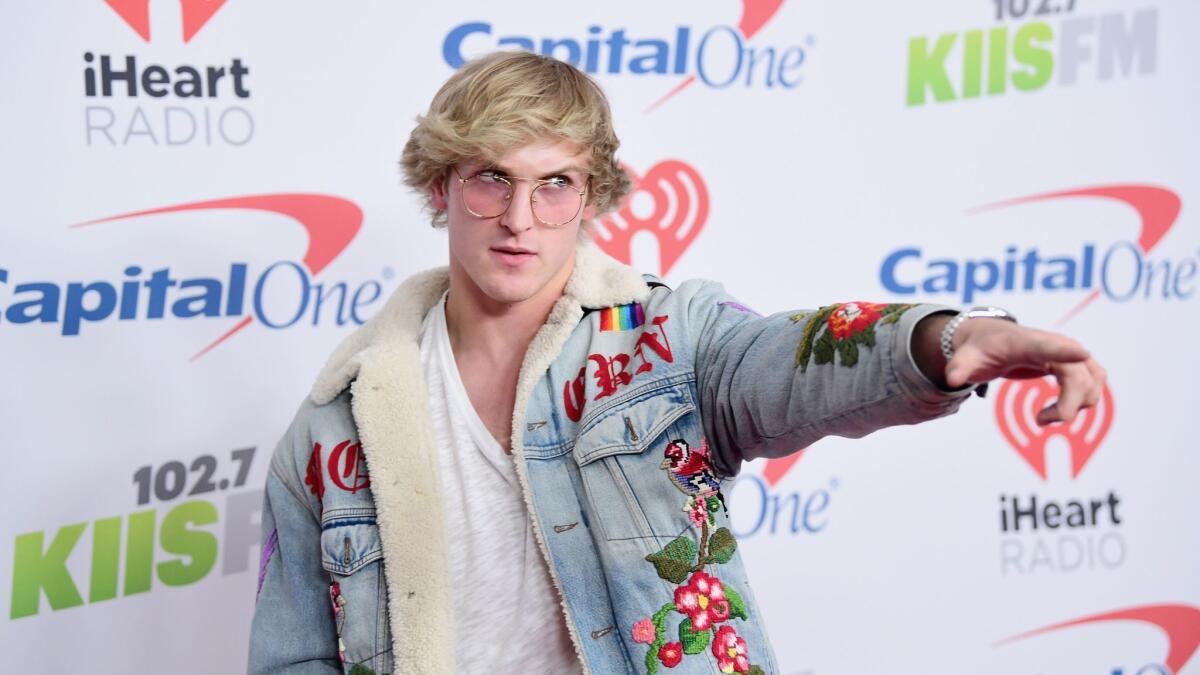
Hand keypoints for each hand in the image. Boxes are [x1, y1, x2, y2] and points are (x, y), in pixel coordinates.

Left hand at [945, 317, 1106, 425]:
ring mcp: (1068, 351)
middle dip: (1065, 407)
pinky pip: (1095, 381)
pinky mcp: (1075, 362)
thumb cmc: (980, 347)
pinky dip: (1084, 399)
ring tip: (1044, 416)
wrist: (989, 336)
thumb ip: (959, 367)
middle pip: (1077, 377)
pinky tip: (1057, 408)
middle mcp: (1053, 344)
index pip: (1048, 345)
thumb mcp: (966, 357)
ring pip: (1092, 382)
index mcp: (1026, 342)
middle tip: (1038, 421)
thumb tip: (951, 380)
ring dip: (1076, 406)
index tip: (1083, 353)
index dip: (1066, 350)